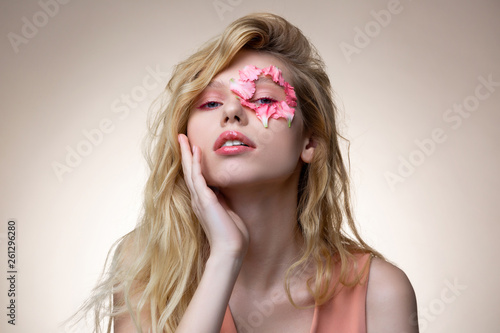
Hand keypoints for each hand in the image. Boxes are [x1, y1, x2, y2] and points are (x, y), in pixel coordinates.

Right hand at [178, 134, 248, 259]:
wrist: (230, 250)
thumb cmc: (232, 234)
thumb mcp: (227, 211)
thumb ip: (223, 200)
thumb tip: (224, 190)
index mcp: (203, 202)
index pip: (195, 177)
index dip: (192, 161)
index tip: (192, 147)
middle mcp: (198, 199)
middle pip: (188, 171)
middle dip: (185, 153)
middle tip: (181, 137)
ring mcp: (200, 199)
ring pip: (190, 171)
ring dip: (187, 154)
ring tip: (183, 138)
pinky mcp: (205, 200)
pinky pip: (198, 177)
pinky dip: (196, 163)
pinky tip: (196, 151)